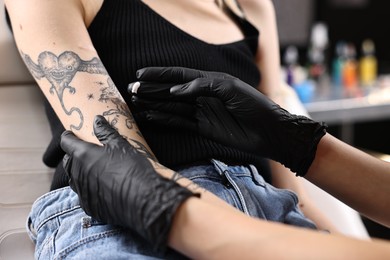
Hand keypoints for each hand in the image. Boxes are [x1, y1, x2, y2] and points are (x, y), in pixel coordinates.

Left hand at [60, 115, 198, 251]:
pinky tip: (101, 189)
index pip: (67, 143)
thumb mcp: (121, 145)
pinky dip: (89, 190)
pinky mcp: (90, 208)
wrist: (143, 199)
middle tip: (83, 152)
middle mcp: (78, 175)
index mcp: (83, 156)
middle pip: (68, 163)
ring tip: (92, 171)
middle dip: (72, 156)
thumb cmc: (132, 168)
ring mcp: (83, 193)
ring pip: (75, 181)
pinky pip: (85, 197)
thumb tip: (97, 120)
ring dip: (80, 174)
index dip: (68, 137)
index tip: (70, 134)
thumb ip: (106, 132)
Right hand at [130, 67, 326, 175]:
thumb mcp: (230, 89)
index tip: (141, 74)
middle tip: (131, 89)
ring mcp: (202, 112)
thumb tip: (176, 91)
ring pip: (172, 107)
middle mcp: (203, 96)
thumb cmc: (254, 106)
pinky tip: (151, 116)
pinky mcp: (204, 128)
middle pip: (172, 91)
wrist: (270, 132)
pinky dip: (165, 120)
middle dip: (152, 90)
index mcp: (210, 81)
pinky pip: (180, 123)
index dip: (160, 74)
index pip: (180, 75)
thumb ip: (203, 86)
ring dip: (154, 104)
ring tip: (135, 102)